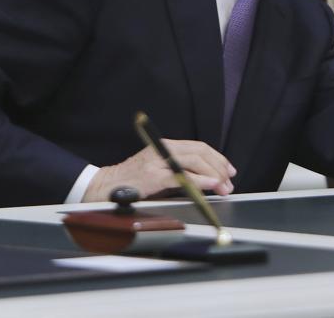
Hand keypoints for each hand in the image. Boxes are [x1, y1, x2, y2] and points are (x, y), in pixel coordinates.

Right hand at [82, 139, 236, 202]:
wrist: (104, 188)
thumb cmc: (134, 182)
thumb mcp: (161, 171)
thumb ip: (181, 171)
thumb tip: (209, 179)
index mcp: (166, 145)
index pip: (199, 147)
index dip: (218, 158)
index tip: (229, 171)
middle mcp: (162, 148)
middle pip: (200, 152)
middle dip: (219, 167)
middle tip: (229, 182)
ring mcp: (156, 161)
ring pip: (193, 161)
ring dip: (213, 174)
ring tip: (223, 186)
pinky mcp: (151, 176)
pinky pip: (180, 176)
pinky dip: (198, 180)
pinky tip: (209, 185)